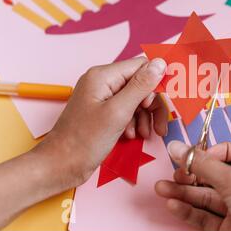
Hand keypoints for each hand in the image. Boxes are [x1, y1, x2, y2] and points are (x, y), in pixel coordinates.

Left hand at [36, 57, 167, 187]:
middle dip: (153, 104)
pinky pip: (128, 110)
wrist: (61, 166)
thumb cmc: (84, 141)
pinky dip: (135, 122)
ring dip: (145, 116)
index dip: (157, 83)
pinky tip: (133, 135)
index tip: (169, 101)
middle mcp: (103, 82)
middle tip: (160, 125)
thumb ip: (140, 86)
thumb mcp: (118, 112)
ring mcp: (103, 97)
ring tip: (146, 134)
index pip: (141, 66)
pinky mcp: (104, 112)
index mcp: (103, 76)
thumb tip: (160, 63)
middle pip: (141, 83)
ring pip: (137, 98)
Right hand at [155, 141, 230, 230]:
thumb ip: (203, 165)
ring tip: (162, 188)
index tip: (200, 154)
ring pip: (206, 197)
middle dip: (193, 173)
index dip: (218, 150)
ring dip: (184, 192)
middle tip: (176, 173)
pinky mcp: (229, 229)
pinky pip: (204, 216)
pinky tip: (173, 204)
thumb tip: (178, 148)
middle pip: (216, 174)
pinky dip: (188, 210)